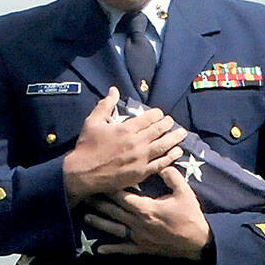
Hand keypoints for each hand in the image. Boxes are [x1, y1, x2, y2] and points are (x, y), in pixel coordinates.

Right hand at [61, 88, 187, 202]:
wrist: (82, 174)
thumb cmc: (87, 147)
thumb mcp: (93, 121)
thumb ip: (106, 105)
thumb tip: (114, 90)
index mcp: (126, 129)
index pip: (149, 118)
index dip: (157, 114)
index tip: (160, 114)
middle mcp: (136, 143)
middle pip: (158, 130)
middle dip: (167, 124)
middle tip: (172, 122)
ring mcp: (140, 159)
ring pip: (163, 146)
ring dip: (174, 138)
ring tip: (182, 133)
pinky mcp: (140, 173)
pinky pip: (160, 164)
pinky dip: (170, 158)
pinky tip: (177, 153)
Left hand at [83, 167, 211, 258]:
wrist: (198, 242)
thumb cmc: (190, 216)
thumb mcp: (184, 193)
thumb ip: (171, 177)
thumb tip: (161, 165)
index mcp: (146, 209)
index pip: (123, 197)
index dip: (110, 189)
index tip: (100, 181)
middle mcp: (138, 223)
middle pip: (114, 211)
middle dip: (99, 203)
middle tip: (85, 196)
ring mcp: (139, 237)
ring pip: (115, 229)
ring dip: (100, 223)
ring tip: (86, 217)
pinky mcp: (142, 248)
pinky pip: (124, 249)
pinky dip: (111, 249)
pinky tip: (99, 250)